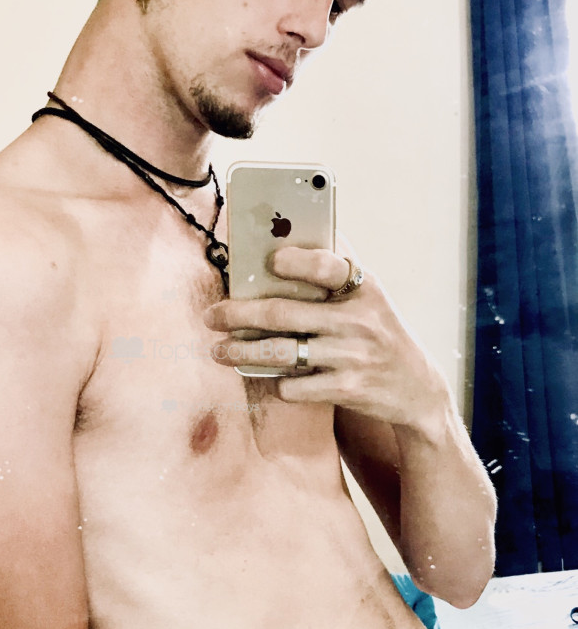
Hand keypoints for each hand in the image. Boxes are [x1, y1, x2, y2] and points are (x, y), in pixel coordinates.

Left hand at [204, 246, 447, 433]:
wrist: (417, 389)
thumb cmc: (379, 332)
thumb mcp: (369, 298)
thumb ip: (335, 273)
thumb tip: (285, 239)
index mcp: (363, 288)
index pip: (326, 266)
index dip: (295, 262)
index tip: (267, 261)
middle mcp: (358, 320)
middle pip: (284, 313)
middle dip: (238, 314)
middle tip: (211, 315)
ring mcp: (352, 356)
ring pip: (282, 352)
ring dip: (242, 352)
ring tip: (218, 350)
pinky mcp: (347, 389)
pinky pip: (295, 386)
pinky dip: (275, 382)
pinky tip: (264, 376)